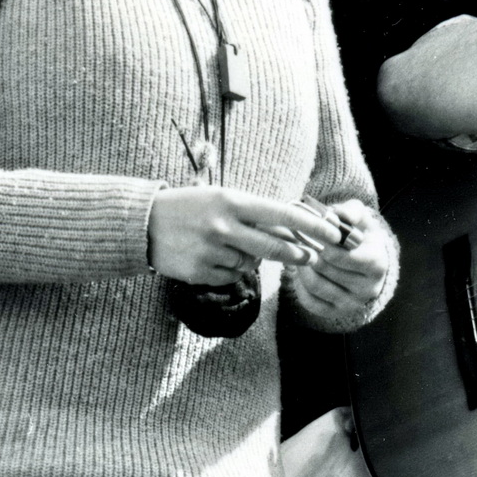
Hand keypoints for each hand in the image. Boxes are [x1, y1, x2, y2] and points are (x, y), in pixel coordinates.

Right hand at [147, 184, 340, 284]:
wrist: (143, 223)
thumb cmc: (190, 207)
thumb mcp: (221, 198)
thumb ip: (254, 214)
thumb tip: (293, 232)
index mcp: (232, 201)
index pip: (282, 214)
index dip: (312, 226)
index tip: (334, 233)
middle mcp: (224, 226)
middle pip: (275, 247)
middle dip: (297, 254)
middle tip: (308, 257)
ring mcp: (212, 251)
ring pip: (251, 264)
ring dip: (248, 259)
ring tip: (225, 245)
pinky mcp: (201, 272)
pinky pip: (231, 277)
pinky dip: (227, 271)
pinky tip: (209, 257)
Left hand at [289, 198, 395, 330]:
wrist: (368, 262)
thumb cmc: (361, 236)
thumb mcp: (361, 218)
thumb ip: (350, 211)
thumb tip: (334, 215)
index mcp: (377, 263)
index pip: (341, 256)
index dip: (322, 242)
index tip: (310, 230)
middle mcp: (369, 288)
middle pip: (325, 269)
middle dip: (309, 251)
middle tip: (298, 238)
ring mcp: (353, 304)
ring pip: (315, 285)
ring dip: (302, 266)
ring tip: (299, 252)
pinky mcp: (337, 313)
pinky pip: (310, 301)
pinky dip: (300, 285)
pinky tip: (301, 271)